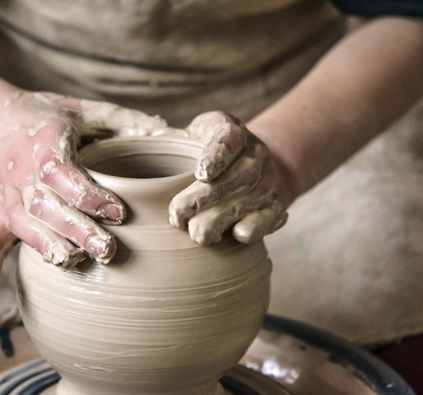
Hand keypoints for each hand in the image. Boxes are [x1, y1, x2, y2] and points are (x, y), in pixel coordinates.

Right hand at [0, 92, 166, 297]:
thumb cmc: (46, 118)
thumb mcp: (82, 109)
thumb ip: (121, 121)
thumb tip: (165, 129)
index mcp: (44, 143)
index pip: (64, 173)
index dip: (89, 195)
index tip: (119, 213)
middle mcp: (22, 172)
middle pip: (47, 206)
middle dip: (76, 230)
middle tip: (107, 250)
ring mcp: (8, 197)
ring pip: (24, 226)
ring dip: (46, 246)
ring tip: (73, 264)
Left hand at [169, 111, 289, 245]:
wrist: (258, 164)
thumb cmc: (208, 151)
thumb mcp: (193, 134)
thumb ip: (170, 138)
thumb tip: (146, 139)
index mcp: (232, 130)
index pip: (228, 139)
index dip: (216, 156)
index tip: (201, 173)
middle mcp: (255, 154)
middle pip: (235, 177)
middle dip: (204, 199)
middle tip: (177, 215)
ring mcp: (267, 181)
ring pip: (248, 201)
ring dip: (221, 219)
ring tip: (196, 233)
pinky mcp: (275, 206)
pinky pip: (267, 218)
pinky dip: (254, 228)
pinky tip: (235, 235)